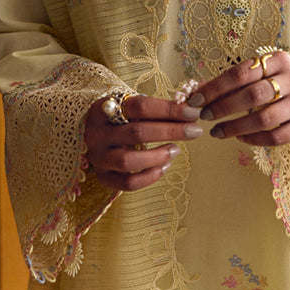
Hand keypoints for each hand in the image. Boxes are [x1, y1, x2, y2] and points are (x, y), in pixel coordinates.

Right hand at [84, 95, 201, 190]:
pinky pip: (127, 183)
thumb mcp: (131, 108)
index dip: (169, 109)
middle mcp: (97, 133)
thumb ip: (157, 109)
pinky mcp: (103, 176)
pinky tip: (165, 167)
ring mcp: (98, 157)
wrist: (94, 135)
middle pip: (137, 132)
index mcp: (104, 108)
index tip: (192, 113)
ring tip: (177, 150)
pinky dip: (150, 177)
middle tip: (194, 131)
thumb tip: (190, 111)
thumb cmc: (120, 119)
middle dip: (171, 131)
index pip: (140, 106)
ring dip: (158, 156)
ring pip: (129, 161)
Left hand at [190, 51, 289, 147]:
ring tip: (216, 131)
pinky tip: (239, 138)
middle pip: (253, 95)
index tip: (196, 100)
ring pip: (265, 118)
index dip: (215, 88)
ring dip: (235, 127)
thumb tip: (198, 92)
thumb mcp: (260, 73)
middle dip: (224, 107)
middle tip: (204, 116)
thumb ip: (233, 81)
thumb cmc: (277, 82)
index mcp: (279, 60)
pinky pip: (276, 137)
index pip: (241, 73)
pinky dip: (253, 139)